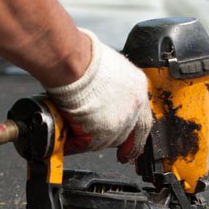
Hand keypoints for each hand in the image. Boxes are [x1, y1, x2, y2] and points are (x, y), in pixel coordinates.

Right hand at [45, 29, 153, 162]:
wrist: (74, 63)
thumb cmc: (85, 59)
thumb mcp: (109, 68)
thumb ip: (112, 86)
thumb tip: (102, 95)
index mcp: (137, 88)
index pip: (142, 120)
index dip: (134, 137)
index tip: (129, 149)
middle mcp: (133, 107)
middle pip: (124, 133)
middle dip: (107, 136)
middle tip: (92, 136)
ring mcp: (119, 121)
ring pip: (105, 141)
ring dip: (88, 138)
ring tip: (73, 129)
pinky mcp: (102, 132)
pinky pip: (86, 144)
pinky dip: (75, 142)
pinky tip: (67, 135)